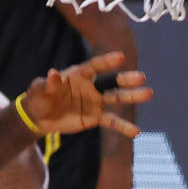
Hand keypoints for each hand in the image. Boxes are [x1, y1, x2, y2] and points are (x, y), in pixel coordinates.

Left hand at [23, 52, 150, 137]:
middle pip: (110, 81)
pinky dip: (123, 126)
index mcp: (77, 75)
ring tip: (148, 93)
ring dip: (132, 97)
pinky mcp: (95, 117)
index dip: (106, 62)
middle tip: (141, 77)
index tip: (121, 57)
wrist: (40, 117)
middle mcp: (90, 86)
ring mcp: (95, 102)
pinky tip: (136, 131)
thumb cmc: (39, 98)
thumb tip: (53, 74)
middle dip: (125, 79)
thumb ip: (47, 83)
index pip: (94, 67)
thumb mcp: (39, 90)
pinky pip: (111, 121)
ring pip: (116, 98)